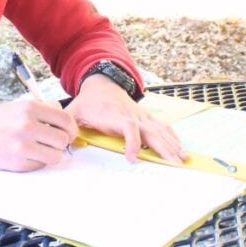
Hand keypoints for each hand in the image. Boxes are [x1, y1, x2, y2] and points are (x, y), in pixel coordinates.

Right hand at [0, 98, 78, 171]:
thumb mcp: (18, 106)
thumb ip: (41, 111)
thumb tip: (65, 121)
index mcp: (30, 108)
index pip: (65, 120)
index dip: (70, 129)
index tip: (67, 133)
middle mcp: (28, 125)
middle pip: (63, 139)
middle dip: (60, 143)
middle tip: (52, 143)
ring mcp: (22, 145)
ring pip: (56, 155)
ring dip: (51, 155)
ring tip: (40, 151)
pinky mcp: (17, 162)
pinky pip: (41, 165)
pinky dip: (37, 162)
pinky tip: (26, 156)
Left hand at [68, 74, 187, 163]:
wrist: (101, 84)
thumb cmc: (89, 101)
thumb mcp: (74, 110)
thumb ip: (67, 123)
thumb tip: (61, 138)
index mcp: (115, 115)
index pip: (129, 127)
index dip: (132, 142)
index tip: (131, 157)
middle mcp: (132, 115)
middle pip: (151, 131)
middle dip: (164, 147)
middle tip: (173, 162)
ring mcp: (141, 116)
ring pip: (160, 130)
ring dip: (173, 144)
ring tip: (184, 158)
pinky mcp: (146, 118)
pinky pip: (163, 127)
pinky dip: (173, 137)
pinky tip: (181, 148)